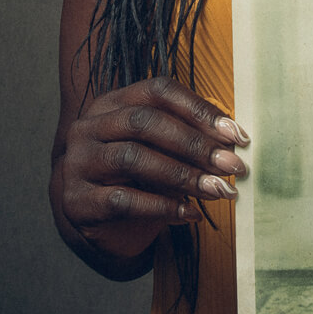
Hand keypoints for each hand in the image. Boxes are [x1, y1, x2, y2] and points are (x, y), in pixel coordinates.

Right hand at [55, 76, 249, 264]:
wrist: (96, 222)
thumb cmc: (137, 177)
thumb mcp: (159, 148)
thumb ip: (187, 136)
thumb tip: (235, 141)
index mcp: (112, 103)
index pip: (158, 91)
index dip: (199, 109)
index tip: (235, 134)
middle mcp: (89, 127)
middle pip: (145, 123)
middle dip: (195, 144)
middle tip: (232, 165)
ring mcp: (78, 162)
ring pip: (133, 158)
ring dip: (183, 175)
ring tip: (218, 189)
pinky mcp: (77, 200)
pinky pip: (123, 200)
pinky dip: (162, 206)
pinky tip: (190, 212)